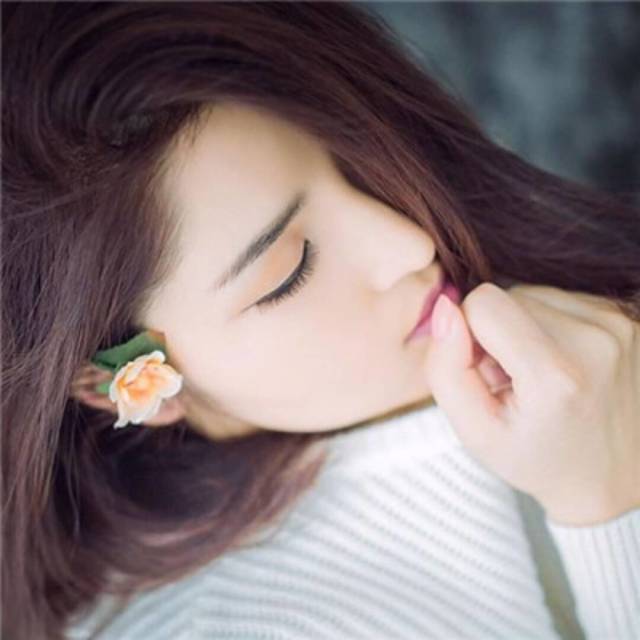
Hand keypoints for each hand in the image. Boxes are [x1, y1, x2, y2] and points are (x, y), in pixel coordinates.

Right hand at [423, 281, 639, 525]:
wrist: (610, 474)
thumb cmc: (538, 457)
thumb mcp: (475, 432)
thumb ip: (445, 369)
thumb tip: (445, 306)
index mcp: (555, 376)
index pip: (483, 303)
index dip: (468, 333)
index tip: (485, 373)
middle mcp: (594, 340)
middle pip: (508, 296)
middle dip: (496, 334)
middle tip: (512, 380)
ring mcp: (617, 325)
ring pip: (532, 294)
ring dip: (522, 329)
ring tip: (537, 374)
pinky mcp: (626, 317)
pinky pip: (559, 299)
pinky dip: (547, 326)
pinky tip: (558, 363)